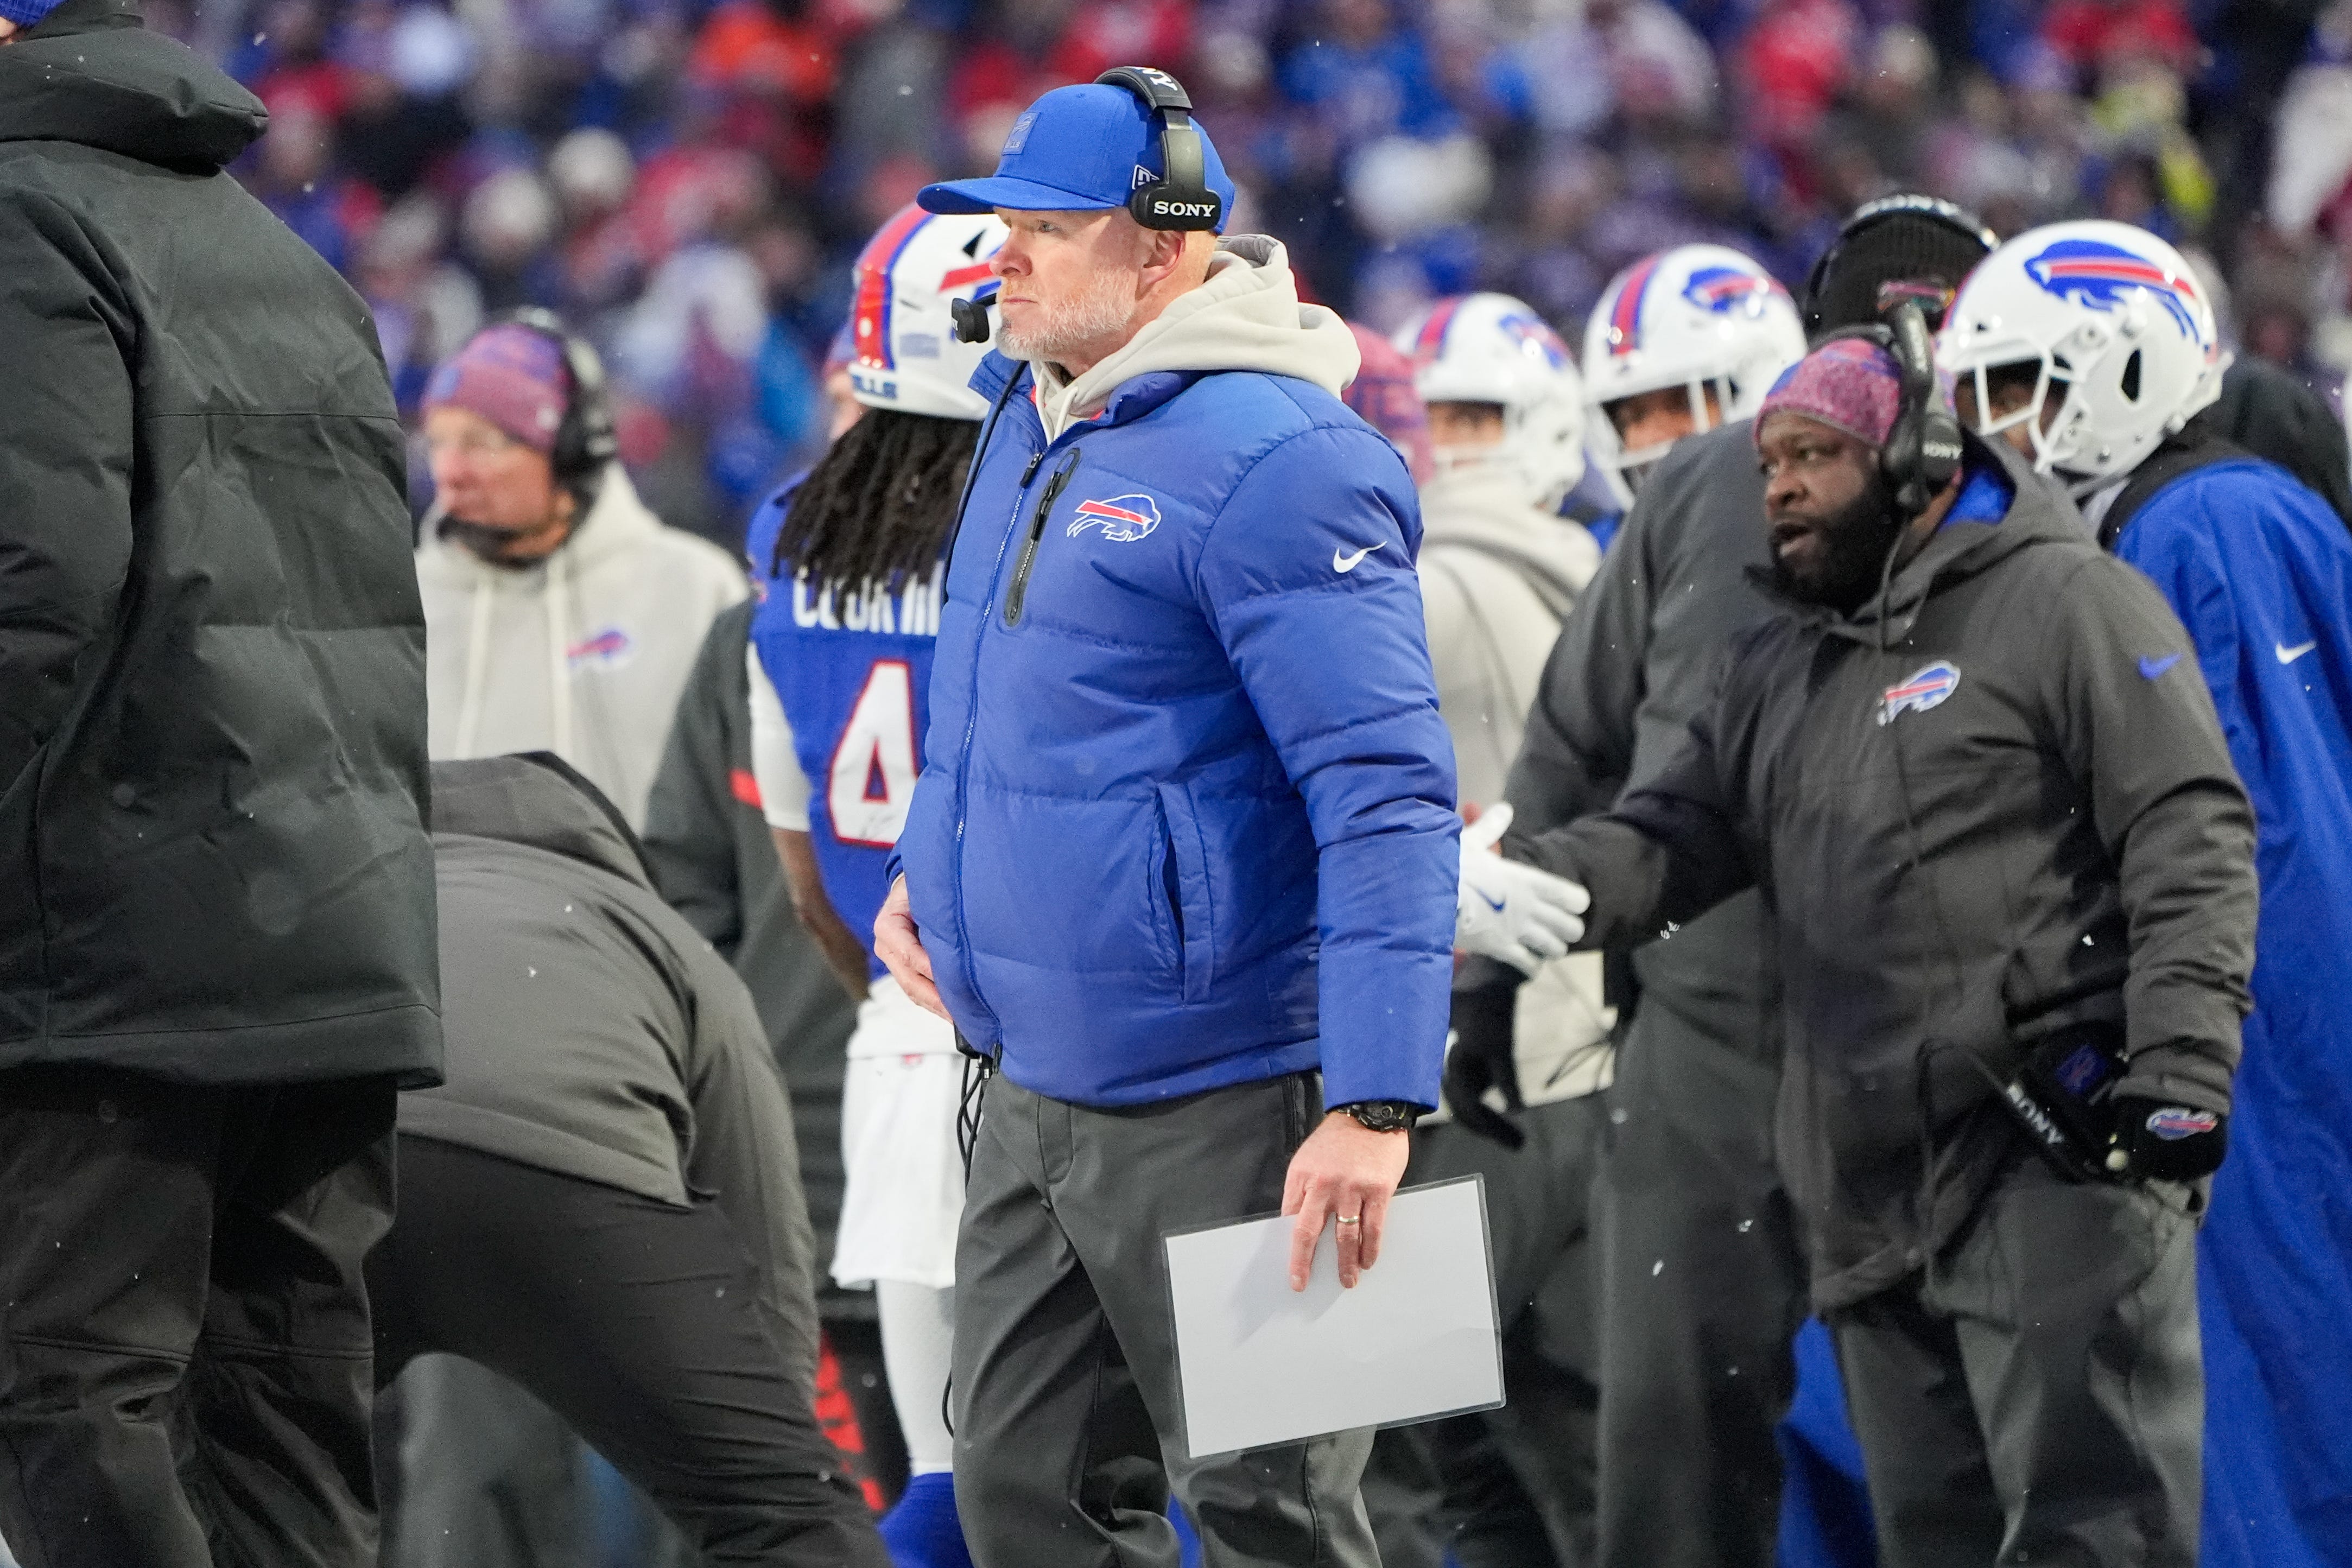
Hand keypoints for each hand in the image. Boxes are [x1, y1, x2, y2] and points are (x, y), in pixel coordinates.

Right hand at [873, 875, 949, 1019]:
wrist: (911, 884)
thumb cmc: (922, 884)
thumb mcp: (926, 891)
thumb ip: (938, 910)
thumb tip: (961, 935)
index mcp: (888, 925)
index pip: (909, 954)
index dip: (931, 970)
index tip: (956, 981)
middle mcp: (886, 946)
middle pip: (910, 980)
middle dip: (937, 998)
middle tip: (962, 1013)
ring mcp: (893, 961)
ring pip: (913, 990)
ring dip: (937, 1005)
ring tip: (962, 1018)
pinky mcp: (903, 969)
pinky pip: (918, 991)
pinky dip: (935, 1003)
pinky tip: (955, 1013)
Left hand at [1282, 1111, 1410, 1290]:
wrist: (1370, 1112)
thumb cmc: (1338, 1138)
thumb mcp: (1307, 1158)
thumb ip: (1302, 1189)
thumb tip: (1296, 1222)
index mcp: (1302, 1176)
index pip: (1289, 1218)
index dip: (1288, 1245)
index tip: (1289, 1264)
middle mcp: (1323, 1185)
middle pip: (1308, 1232)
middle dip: (1303, 1262)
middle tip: (1302, 1283)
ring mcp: (1351, 1189)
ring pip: (1345, 1236)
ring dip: (1345, 1263)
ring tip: (1347, 1280)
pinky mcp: (1377, 1190)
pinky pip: (1372, 1227)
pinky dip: (1370, 1248)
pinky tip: (1368, 1261)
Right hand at [1443, 984, 1523, 1148]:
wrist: (1485, 979)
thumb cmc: (1492, 1010)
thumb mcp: (1501, 1044)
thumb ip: (1507, 1079)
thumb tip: (1518, 1111)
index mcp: (1453, 1064)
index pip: (1467, 1108)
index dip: (1490, 1128)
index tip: (1518, 1143)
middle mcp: (1449, 1069)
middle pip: (1465, 1110)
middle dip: (1490, 1128)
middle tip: (1520, 1144)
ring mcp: (1457, 1066)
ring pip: (1468, 1103)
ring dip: (1489, 1120)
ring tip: (1516, 1136)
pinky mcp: (1466, 1063)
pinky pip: (1474, 1091)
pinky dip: (1487, 1105)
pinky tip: (1509, 1110)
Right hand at [1455, 803, 1589, 974]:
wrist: (1425, 894)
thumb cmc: (1449, 864)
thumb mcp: (1472, 840)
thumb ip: (1492, 826)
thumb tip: (1504, 808)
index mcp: (1528, 880)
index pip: (1573, 897)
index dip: (1576, 901)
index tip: (1571, 902)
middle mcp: (1530, 908)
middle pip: (1571, 928)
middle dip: (1568, 929)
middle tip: (1557, 927)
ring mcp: (1517, 931)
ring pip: (1555, 949)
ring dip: (1552, 948)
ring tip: (1544, 945)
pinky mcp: (1500, 949)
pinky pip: (1528, 965)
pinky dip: (1531, 966)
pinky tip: (1528, 963)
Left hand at [2104, 1097, 2228, 1180]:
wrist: (2187, 1077)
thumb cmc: (2150, 1095)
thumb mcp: (2129, 1115)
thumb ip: (2123, 1143)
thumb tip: (2113, 1167)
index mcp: (2149, 1149)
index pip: (2140, 1170)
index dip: (2137, 1163)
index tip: (2139, 1153)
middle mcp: (2175, 1157)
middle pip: (2163, 1175)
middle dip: (2157, 1167)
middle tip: (2157, 1151)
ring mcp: (2197, 1155)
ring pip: (2185, 1175)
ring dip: (2177, 1167)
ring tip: (2174, 1150)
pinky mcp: (2217, 1151)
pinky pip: (2206, 1168)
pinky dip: (2198, 1164)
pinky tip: (2191, 1150)